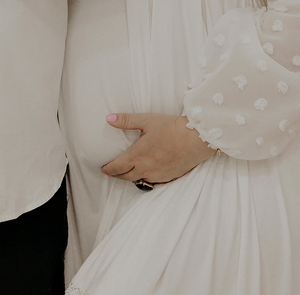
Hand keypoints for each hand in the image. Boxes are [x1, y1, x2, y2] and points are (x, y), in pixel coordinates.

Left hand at [100, 112, 218, 184]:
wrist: (196, 139)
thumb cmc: (171, 128)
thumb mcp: (147, 120)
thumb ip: (126, 120)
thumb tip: (109, 118)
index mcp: (137, 156)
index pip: (117, 167)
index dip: (108, 169)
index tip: (103, 169)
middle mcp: (145, 169)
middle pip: (126, 176)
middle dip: (117, 174)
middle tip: (112, 172)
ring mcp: (157, 175)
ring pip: (139, 180)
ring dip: (131, 177)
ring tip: (127, 173)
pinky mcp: (169, 177)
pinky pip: (153, 182)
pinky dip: (146, 178)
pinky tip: (146, 174)